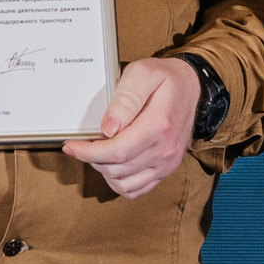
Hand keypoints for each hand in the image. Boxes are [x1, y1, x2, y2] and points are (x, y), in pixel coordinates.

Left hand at [61, 57, 200, 197]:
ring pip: (124, 183)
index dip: (88, 152)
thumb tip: (108, 128)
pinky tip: (112, 166)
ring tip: (97, 153)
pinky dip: (119, 183)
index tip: (70, 145)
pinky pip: (137, 190)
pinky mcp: (166, 170)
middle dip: (92, 159)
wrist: (192, 87)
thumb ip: (126, 99)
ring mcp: (167, 163)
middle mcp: (164, 149)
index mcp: (158, 125)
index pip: (116, 151)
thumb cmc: (165, 78)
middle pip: (116, 169)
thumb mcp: (143, 74)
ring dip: (103, 171)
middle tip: (82, 144)